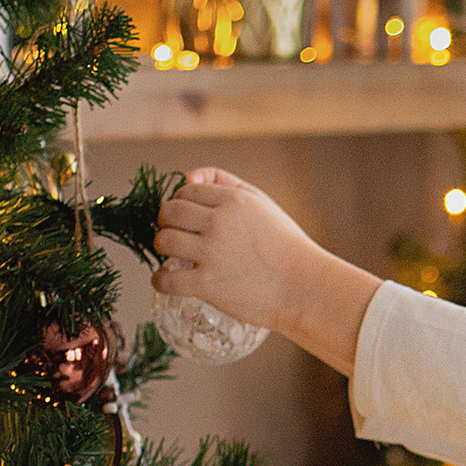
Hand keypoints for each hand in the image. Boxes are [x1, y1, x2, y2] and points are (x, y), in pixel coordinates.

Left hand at [153, 168, 371, 370]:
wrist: (305, 288)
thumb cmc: (285, 246)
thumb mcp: (262, 203)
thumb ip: (226, 183)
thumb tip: (188, 177)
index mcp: (234, 200)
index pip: (186, 191)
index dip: (181, 204)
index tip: (187, 219)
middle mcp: (219, 223)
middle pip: (168, 212)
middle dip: (168, 223)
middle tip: (177, 236)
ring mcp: (212, 254)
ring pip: (163, 241)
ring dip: (163, 249)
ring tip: (174, 257)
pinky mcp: (208, 285)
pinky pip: (165, 279)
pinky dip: (160, 281)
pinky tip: (168, 281)